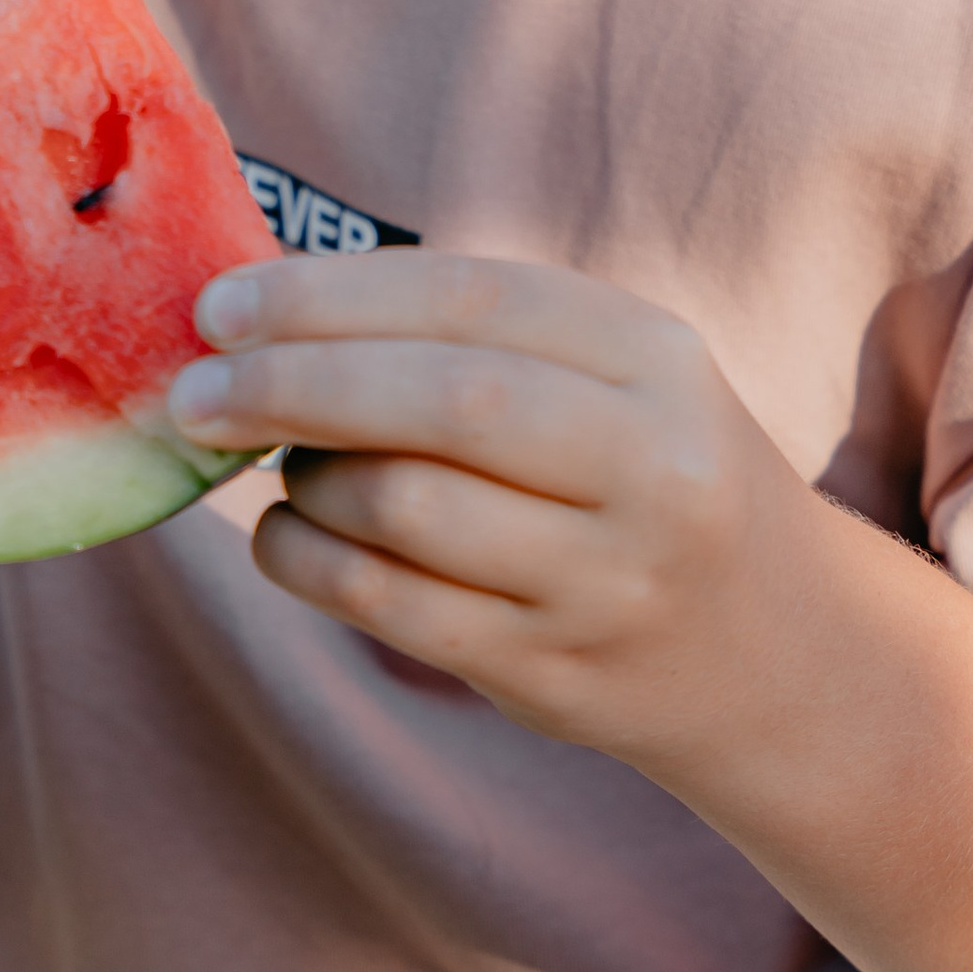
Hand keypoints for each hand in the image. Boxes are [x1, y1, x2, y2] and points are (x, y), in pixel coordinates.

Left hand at [168, 250, 797, 770]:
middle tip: (194, 388)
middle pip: (443, 403)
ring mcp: (609, 580)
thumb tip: (271, 309)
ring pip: (408, 510)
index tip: (221, 303)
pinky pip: (396, 611)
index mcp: (656, 354)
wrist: (778, 650)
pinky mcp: (558, 676)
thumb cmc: (646, 469)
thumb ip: (471, 333)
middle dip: (294, 384)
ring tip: (281, 462)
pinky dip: (310, 563)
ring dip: (307, 479)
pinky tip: (288, 536)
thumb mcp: (611, 374)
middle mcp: (650, 463)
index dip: (331, 295)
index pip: (470, 297)